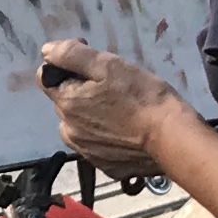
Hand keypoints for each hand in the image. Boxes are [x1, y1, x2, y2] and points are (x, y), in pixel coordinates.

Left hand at [42, 37, 177, 172]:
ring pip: (80, 125)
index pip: (46, 78)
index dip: (64, 64)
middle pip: (66, 102)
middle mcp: (69, 131)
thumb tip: (47, 51)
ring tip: (120, 108)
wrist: (172, 139)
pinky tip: (127, 130)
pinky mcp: (105, 167)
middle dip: (81, 89)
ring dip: (91, 115)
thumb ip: (72, 55)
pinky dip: (106, 136)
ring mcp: (87, 152)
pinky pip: (97, 145)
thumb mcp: (108, 64)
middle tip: (112, 84)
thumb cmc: (141, 96)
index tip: (90, 60)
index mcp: (66, 104)